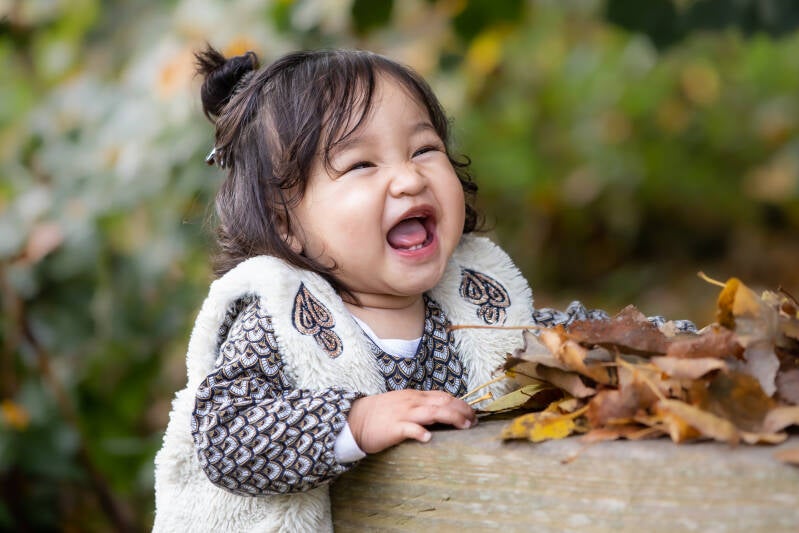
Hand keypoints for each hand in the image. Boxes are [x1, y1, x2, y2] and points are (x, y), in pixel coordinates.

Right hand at [347, 390, 475, 453]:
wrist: (356, 418)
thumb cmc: (382, 413)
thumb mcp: (404, 404)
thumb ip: (422, 406)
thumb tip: (443, 414)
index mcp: (415, 397)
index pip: (443, 396)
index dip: (461, 404)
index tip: (473, 414)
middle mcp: (413, 402)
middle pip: (443, 402)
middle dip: (462, 411)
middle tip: (474, 421)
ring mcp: (403, 414)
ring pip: (431, 412)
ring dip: (450, 418)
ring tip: (464, 426)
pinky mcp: (393, 428)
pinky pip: (408, 429)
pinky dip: (419, 432)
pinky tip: (428, 438)